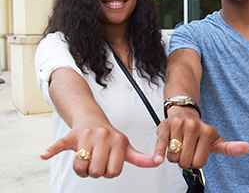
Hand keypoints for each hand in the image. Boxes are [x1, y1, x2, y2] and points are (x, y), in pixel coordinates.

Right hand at [40, 125, 162, 177]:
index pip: (113, 171)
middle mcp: (104, 136)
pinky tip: (44, 154)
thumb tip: (160, 162)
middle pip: (96, 172)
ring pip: (80, 167)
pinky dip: (52, 150)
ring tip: (85, 158)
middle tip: (96, 160)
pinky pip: (60, 145)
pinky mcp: (72, 135)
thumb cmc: (110, 138)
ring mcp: (87, 136)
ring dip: (81, 168)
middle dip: (94, 171)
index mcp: (118, 140)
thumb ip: (141, 157)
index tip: (109, 163)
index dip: (109, 172)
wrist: (92, 119)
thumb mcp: (126, 146)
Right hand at [154, 106, 248, 168]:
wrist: (183, 113)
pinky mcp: (164, 127)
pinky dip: (158, 154)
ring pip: (173, 157)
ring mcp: (178, 126)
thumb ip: (230, 147)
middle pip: (185, 162)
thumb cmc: (198, 131)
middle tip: (186, 149)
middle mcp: (193, 126)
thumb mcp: (215, 139)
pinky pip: (160, 146)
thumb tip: (247, 147)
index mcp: (207, 131)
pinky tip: (158, 159)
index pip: (198, 163)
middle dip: (184, 160)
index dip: (195, 161)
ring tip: (177, 144)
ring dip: (173, 156)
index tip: (196, 152)